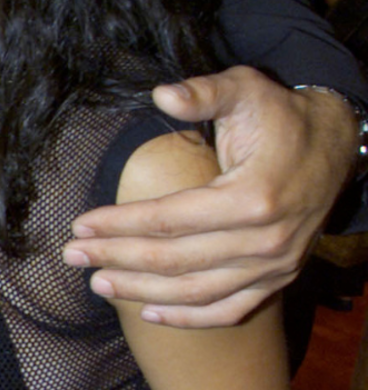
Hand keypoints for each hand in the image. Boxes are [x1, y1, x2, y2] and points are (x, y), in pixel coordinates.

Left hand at [62, 66, 356, 327]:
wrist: (334, 143)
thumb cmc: (279, 114)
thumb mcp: (244, 89)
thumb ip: (202, 92)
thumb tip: (161, 94)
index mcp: (251, 197)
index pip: (171, 219)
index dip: (122, 223)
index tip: (81, 224)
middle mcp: (265, 241)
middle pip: (177, 260)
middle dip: (118, 258)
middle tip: (72, 254)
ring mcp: (275, 266)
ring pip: (199, 292)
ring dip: (144, 292)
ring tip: (97, 283)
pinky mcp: (278, 278)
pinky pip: (231, 309)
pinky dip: (191, 317)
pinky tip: (151, 313)